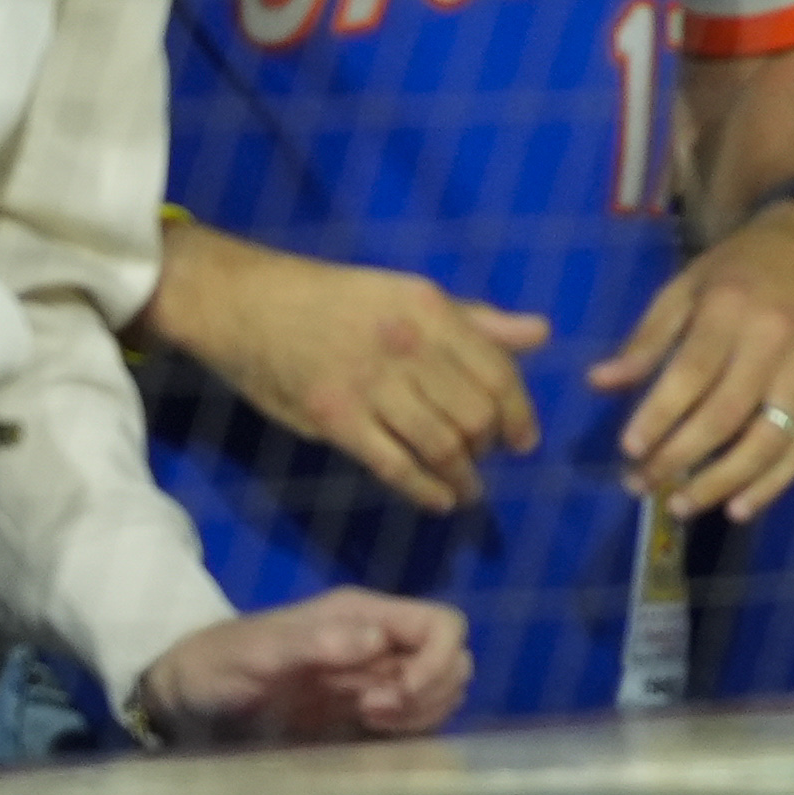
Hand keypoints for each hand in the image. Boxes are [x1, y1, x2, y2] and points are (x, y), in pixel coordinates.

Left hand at [127, 591, 475, 747]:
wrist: (191, 693)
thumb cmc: (222, 664)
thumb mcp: (258, 652)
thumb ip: (315, 642)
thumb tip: (376, 640)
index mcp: (364, 615)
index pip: (443, 624)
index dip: (438, 660)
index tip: (396, 695)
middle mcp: (380, 641)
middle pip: (455, 658)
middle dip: (431, 692)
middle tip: (374, 715)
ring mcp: (376, 676)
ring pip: (444, 689)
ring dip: (423, 712)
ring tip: (367, 724)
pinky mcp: (366, 711)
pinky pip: (416, 718)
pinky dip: (410, 730)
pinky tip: (367, 736)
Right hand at [144, 232, 548, 512]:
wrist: (252, 306)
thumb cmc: (337, 300)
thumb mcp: (410, 294)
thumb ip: (476, 320)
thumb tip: (541, 334)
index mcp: (432, 310)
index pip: (496, 371)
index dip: (519, 412)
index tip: (524, 441)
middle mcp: (408, 346)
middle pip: (474, 414)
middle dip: (489, 447)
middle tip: (486, 460)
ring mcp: (370, 385)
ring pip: (440, 444)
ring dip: (462, 476)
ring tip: (468, 489)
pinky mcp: (335, 420)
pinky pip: (394, 465)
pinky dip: (424, 490)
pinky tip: (438, 501)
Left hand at [591, 202, 793, 522]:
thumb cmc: (741, 267)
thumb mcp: (687, 285)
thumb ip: (647, 339)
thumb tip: (599, 383)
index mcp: (731, 308)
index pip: (691, 373)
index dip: (658, 416)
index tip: (628, 450)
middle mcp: (774, 339)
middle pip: (725, 414)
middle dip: (677, 458)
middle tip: (639, 485)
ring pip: (767, 440)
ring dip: (721, 482)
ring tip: (680, 506)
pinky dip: (773, 484)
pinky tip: (738, 507)